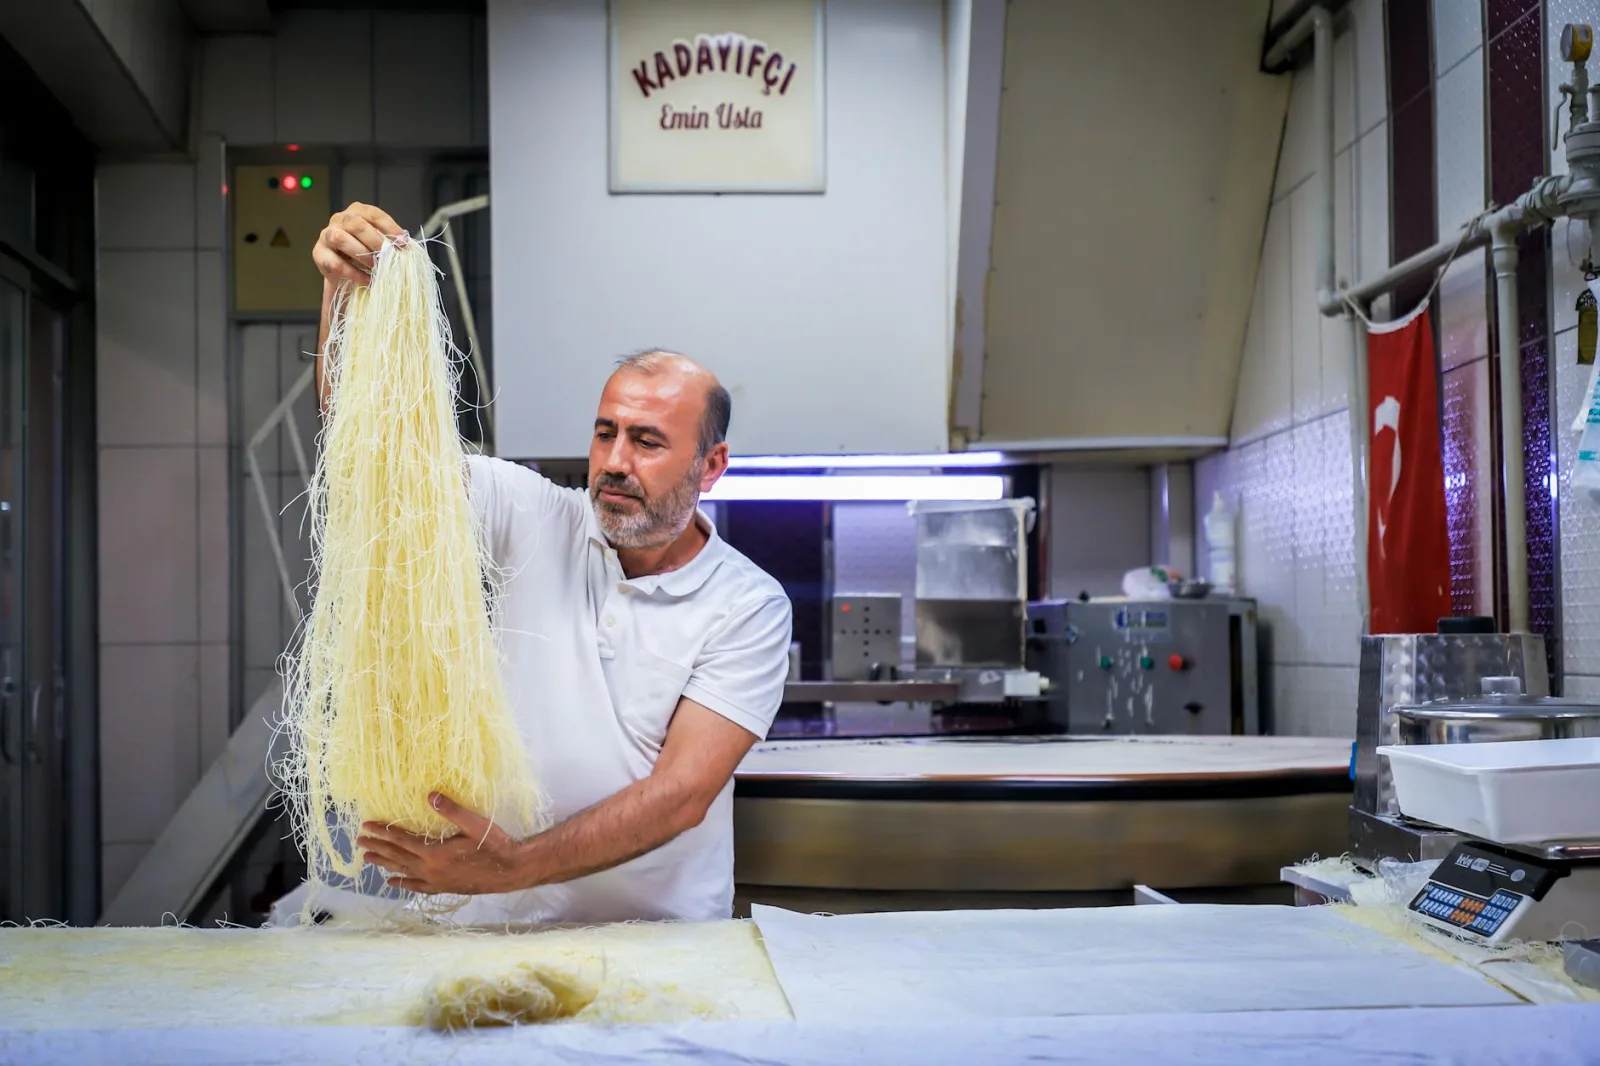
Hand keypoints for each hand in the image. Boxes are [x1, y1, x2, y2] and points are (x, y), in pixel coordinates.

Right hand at [313, 202, 403, 288]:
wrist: (346, 275)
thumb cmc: (366, 256)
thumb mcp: (379, 245)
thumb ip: (389, 242)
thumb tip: (404, 245)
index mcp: (357, 211)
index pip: (373, 214)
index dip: (389, 228)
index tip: (403, 243)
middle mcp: (339, 219)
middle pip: (356, 224)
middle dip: (375, 241)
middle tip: (388, 257)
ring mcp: (326, 234)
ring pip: (340, 238)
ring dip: (361, 254)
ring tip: (376, 267)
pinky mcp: (318, 253)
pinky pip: (335, 263)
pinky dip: (354, 273)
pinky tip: (367, 280)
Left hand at [355, 792, 530, 895]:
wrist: (510, 871)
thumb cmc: (494, 844)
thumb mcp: (475, 824)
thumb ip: (451, 810)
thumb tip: (430, 795)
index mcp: (434, 853)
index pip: (401, 840)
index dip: (383, 832)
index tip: (367, 826)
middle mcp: (430, 869)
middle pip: (397, 856)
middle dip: (378, 847)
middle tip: (359, 842)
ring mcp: (435, 881)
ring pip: (403, 871)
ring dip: (384, 864)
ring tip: (367, 860)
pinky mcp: (444, 887)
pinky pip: (417, 887)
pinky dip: (403, 883)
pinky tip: (393, 882)